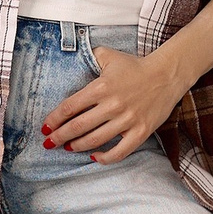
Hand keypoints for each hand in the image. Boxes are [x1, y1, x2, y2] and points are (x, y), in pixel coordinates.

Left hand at [42, 45, 190, 162]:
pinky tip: (95, 157)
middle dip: (59, 137)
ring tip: (67, 148)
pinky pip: (120, 151)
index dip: (54, 120)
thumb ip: (89, 56)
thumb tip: (71, 56)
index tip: (45, 128)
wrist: (166, 74)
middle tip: (49, 143)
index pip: (70, 107)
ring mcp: (128, 120)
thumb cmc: (135, 66)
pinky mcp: (141, 131)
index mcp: (101, 87)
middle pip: (78, 126)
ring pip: (95, 140)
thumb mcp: (108, 56)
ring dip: (77, 146)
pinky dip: (105, 158)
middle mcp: (112, 105)